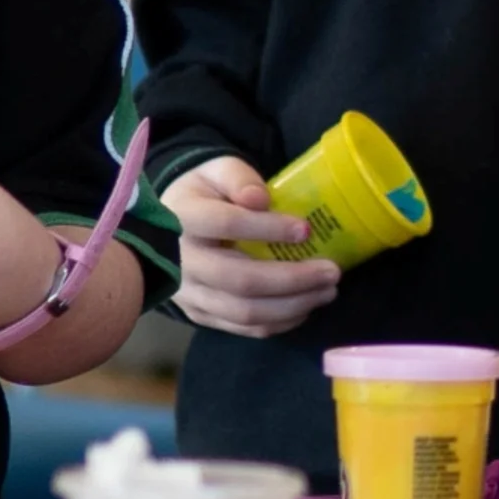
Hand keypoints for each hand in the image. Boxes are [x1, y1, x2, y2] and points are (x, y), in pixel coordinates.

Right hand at [167, 155, 336, 337]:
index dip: (268, 229)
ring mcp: (189, 294)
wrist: (166, 226)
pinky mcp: (199, 314)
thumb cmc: (204, 194)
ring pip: (243, 312)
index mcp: (184, 219)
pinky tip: (305, 307)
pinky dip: (278, 323)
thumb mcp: (217, 171)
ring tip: (327, 291)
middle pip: (240, 280)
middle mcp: (181, 263)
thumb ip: (238, 178)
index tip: (306, 230)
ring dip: (292, 306)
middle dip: (293, 279)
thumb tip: (260, 199)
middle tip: (332, 272)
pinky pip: (241, 327)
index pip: (227, 226)